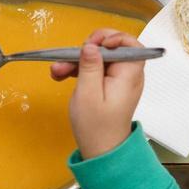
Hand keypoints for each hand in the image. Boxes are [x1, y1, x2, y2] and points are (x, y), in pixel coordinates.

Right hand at [51, 28, 145, 158]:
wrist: (101, 150)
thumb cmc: (96, 126)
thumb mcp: (87, 94)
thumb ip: (90, 67)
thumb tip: (91, 46)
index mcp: (129, 74)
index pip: (130, 43)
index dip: (113, 37)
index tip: (94, 44)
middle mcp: (127, 74)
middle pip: (111, 48)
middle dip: (87, 49)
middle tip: (70, 57)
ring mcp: (118, 79)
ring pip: (99, 58)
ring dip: (77, 60)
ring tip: (57, 70)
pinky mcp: (109, 84)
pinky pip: (95, 69)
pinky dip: (79, 69)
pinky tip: (62, 74)